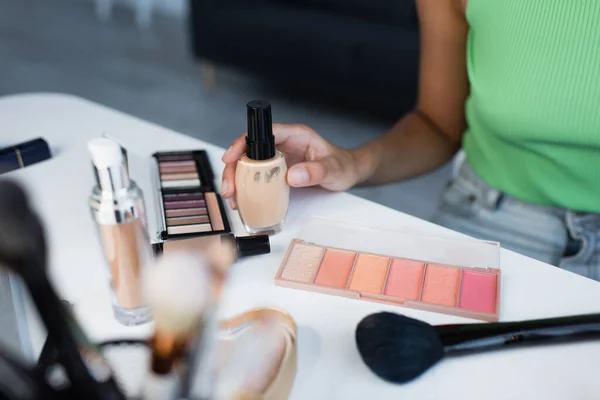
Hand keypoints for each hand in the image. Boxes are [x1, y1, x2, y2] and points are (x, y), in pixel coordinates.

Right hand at [221, 124, 359, 208]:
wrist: (348, 174)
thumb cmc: (343, 166)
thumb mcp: (334, 169)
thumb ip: (316, 171)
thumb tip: (291, 176)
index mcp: (294, 135)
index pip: (262, 134)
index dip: (243, 144)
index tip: (231, 158)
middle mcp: (282, 145)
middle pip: (249, 151)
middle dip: (234, 168)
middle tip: (229, 189)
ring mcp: (278, 159)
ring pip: (249, 166)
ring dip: (237, 181)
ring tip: (233, 200)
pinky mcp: (277, 172)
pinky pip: (257, 178)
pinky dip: (247, 189)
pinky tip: (242, 202)